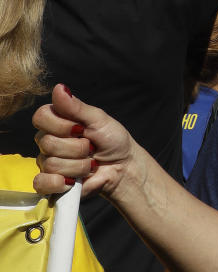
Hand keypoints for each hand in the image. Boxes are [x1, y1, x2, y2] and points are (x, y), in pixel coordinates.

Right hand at [34, 85, 134, 199]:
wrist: (124, 167)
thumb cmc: (112, 139)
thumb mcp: (98, 119)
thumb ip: (76, 106)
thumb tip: (59, 87)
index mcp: (57, 121)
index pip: (40, 117)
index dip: (61, 125)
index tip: (81, 128)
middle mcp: (48, 141)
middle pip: (47, 143)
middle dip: (77, 147)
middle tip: (92, 148)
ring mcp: (49, 162)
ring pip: (51, 164)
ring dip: (78, 166)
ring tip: (91, 164)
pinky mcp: (52, 183)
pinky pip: (40, 183)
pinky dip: (58, 183)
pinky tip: (73, 181)